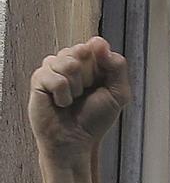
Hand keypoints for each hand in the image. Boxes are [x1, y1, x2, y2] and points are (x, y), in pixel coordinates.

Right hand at [30, 37, 131, 160]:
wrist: (75, 140)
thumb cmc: (94, 118)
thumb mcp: (118, 93)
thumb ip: (117, 66)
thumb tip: (99, 42)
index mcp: (90, 62)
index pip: (97, 45)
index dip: (102, 62)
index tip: (102, 81)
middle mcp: (69, 61)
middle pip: (82, 51)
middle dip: (89, 77)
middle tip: (85, 93)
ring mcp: (52, 68)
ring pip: (68, 63)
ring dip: (76, 87)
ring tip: (73, 99)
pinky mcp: (39, 79)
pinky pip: (55, 78)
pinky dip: (63, 95)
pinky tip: (60, 103)